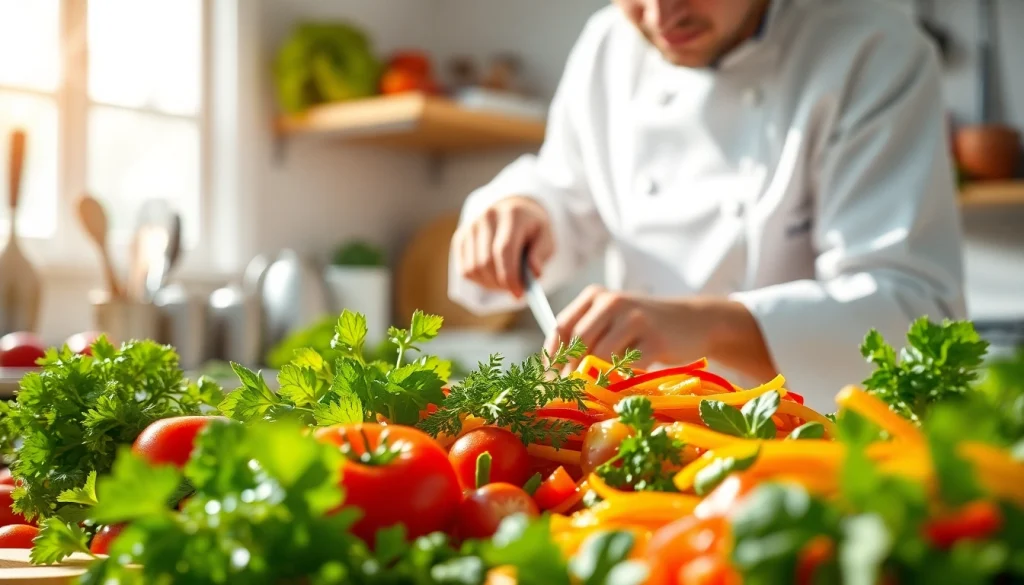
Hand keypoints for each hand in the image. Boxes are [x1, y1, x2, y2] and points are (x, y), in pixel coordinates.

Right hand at [452, 196, 554, 297]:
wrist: (514, 210)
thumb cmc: (532, 229)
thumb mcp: (546, 238)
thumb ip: (541, 255)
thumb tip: (534, 274)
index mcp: (512, 214)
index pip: (504, 250)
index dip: (510, 276)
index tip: (519, 294)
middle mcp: (487, 216)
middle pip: (486, 261)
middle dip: (501, 283)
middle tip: (515, 291)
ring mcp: (470, 226)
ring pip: (474, 268)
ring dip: (490, 284)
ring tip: (505, 283)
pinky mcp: (460, 237)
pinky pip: (465, 270)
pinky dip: (479, 280)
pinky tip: (493, 277)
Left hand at [544, 286, 778, 381]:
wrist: (695, 320)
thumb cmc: (646, 327)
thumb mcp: (613, 320)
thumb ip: (587, 338)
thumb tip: (556, 375)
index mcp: (595, 296)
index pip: (561, 327)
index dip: (552, 358)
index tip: (549, 382)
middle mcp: (612, 302)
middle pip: (578, 343)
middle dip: (570, 374)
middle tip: (568, 397)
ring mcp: (634, 318)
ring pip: (600, 356)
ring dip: (593, 380)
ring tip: (593, 397)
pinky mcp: (655, 339)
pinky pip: (627, 367)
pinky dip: (619, 382)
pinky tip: (618, 390)